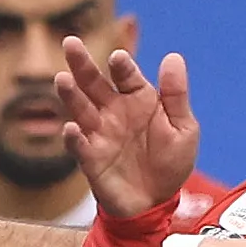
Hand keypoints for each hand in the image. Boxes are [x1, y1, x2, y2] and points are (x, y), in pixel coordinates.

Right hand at [56, 37, 198, 219]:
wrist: (155, 203)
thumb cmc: (169, 163)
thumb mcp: (184, 128)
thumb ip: (176, 95)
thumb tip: (173, 57)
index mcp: (138, 100)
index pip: (127, 76)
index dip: (122, 66)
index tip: (119, 58)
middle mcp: (114, 112)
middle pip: (94, 84)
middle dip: (82, 64)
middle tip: (70, 43)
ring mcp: (100, 134)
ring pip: (81, 109)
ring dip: (71, 95)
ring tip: (62, 79)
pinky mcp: (91, 159)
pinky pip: (80, 146)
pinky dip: (74, 138)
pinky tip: (70, 128)